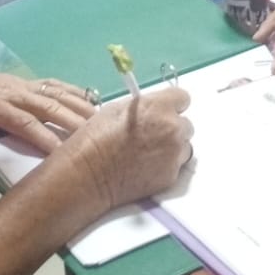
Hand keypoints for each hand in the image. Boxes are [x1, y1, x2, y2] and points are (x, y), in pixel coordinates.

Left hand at [0, 64, 97, 154]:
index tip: (67, 156)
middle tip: (98, 139)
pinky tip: (89, 99)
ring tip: (102, 120)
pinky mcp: (24, 81)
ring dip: (80, 105)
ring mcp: (22, 84)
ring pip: (57, 93)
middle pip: (50, 107)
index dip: (48, 139)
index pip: (28, 125)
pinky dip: (73, 91)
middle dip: (74, 123)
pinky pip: (53, 84)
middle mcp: (15, 92)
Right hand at [55, 86, 192, 212]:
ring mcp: (174, 154)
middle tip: (152, 136)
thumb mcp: (117, 109)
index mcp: (159, 107)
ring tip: (149, 153)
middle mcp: (172, 129)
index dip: (172, 105)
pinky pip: (176, 166)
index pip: (183, 98)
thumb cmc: (95, 138)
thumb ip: (144, 107)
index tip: (164, 111)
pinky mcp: (171, 176)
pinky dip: (165, 165)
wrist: (88, 174)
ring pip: (184, 147)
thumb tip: (153, 109)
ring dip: (172, 148)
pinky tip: (145, 167)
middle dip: (172, 128)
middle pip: (186, 124)